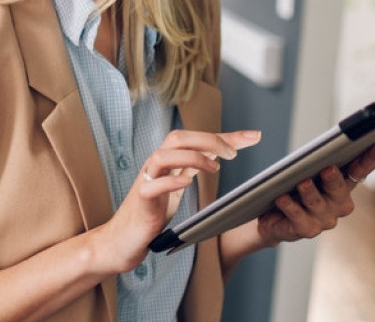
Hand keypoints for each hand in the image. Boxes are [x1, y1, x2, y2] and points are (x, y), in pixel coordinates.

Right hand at [95, 129, 260, 271]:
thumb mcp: (177, 185)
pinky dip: (170, 180)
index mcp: (166, 160)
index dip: (225, 136)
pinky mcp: (140, 201)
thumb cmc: (150, 211)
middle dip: (208, 140)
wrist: (121, 239)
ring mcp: (145, 181)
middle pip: (177, 138)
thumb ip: (194, 167)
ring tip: (214, 167)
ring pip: (163, 155)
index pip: (195, 138)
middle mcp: (155, 165)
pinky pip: (152, 185)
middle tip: (233, 154)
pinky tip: (186, 182)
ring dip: (191, 157)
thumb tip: (220, 153)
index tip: (253, 136)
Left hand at [254, 139, 374, 246]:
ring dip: (310, 192)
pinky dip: (290, 206)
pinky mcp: (306, 229)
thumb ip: (301, 155)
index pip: (360, 170)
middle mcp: (337, 203)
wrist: (273, 219)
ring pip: (318, 204)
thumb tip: (269, 133)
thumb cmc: (290, 189)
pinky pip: (299, 217)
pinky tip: (282, 198)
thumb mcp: (297, 169)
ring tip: (302, 182)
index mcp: (342, 184)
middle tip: (328, 168)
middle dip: (334, 179)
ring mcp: (324, 219)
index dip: (370, 157)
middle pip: (340, 189)